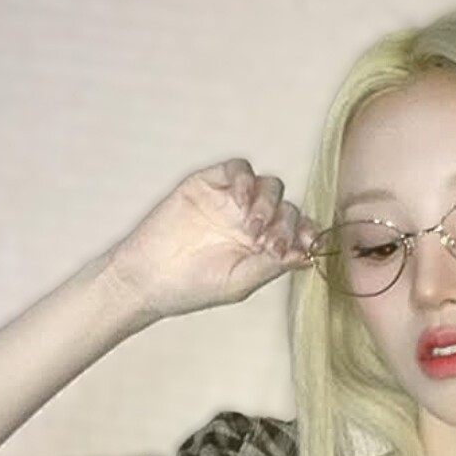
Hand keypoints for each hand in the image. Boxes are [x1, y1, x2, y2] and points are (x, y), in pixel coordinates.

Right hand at [106, 159, 319, 318]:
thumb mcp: (239, 282)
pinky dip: (245, 179)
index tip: (306, 244)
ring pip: (269, 186)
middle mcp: (253, 221)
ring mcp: (231, 202)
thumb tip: (309, 255)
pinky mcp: (209, 184)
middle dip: (285, 225)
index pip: (299, 231)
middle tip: (268, 244)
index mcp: (264, 246)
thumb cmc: (192, 287)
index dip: (307, 233)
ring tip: (250, 228)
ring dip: (268, 204)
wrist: (147, 277)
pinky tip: (238, 201)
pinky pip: (238, 168)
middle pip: (287, 207)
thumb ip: (273, 266)